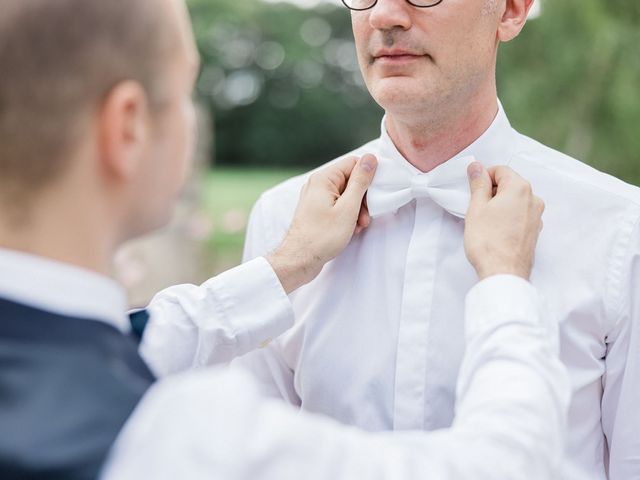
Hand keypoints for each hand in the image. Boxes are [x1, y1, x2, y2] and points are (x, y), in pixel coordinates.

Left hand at [267, 154, 377, 292]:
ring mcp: (315, 197)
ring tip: (357, 226)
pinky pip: (337, 205)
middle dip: (362, 198)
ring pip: (345, 195)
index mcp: (323, 178)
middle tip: (365, 218)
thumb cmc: (323, 236)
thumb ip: (360, 181)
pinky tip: (349, 229)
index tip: (374, 196)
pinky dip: (346, 215)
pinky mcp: (316, 210)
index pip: (353, 163)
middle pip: (350, 180)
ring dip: (356, 209)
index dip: (367, 178)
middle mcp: (317, 184)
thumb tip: (370, 158)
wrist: (300, 260)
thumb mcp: (348, 208)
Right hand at [464, 162, 543, 280]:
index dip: (484, 176)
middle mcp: (533, 199)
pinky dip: (507, 216)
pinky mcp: (534, 231)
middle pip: (510, 184)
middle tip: (476, 207)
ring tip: (485, 221)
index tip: (472, 189)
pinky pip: (520, 215)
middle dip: (492, 191)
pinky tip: (495, 230)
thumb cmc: (488, 240)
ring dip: (500, 205)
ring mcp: (536, 216)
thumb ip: (478, 184)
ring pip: (515, 201)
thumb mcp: (477, 208)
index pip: (501, 170)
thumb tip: (477, 167)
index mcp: (520, 188)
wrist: (503, 273)